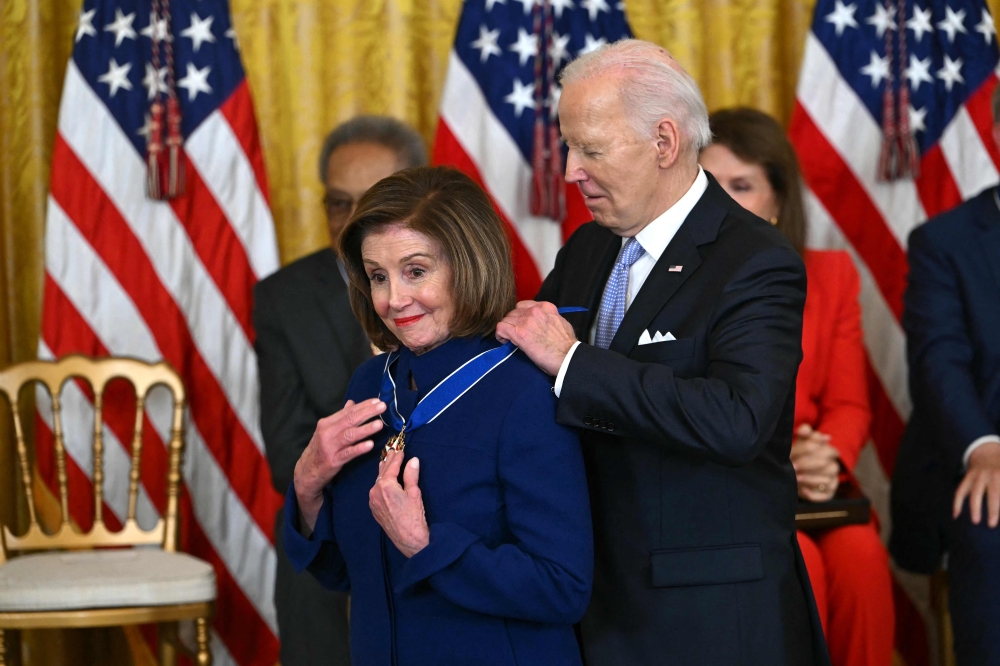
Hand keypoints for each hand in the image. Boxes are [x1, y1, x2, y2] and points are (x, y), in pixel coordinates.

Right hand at [293, 398, 385, 535]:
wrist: (306, 472)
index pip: (348, 412)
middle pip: (350, 420)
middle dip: (367, 413)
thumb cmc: (320, 449)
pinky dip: (359, 448)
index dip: (363, 406)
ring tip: (379, 424)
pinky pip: (348, 453)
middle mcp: (327, 432)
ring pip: (349, 435)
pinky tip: (370, 445)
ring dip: (365, 429)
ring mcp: (330, 447)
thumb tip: (352, 403)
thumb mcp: (327, 431)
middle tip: (382, 407)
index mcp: (327, 423)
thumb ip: (340, 417)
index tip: (377, 401)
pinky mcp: (333, 461)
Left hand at [370, 449, 429, 557]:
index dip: (397, 457)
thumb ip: (411, 475)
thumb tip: (413, 460)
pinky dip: (381, 482)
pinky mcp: (374, 509)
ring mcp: (373, 501)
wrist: (408, 539)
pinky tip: (385, 480)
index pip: (391, 466)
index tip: (401, 449)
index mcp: (386, 486)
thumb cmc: (414, 516)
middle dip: (389, 461)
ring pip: (378, 481)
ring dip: (384, 471)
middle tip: (393, 451)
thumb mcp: (415, 493)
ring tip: (388, 462)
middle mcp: (375, 491)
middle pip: (383, 472)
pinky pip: (376, 491)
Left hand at [495, 301, 577, 375]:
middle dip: (513, 323)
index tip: (521, 324)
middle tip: (515, 334)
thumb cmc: (567, 346)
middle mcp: (535, 311)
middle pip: (513, 312)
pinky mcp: (519, 333)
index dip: (520, 316)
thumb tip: (541, 324)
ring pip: (506, 319)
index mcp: (546, 307)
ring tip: (510, 339)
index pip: (524, 305)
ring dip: (507, 329)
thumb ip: (548, 318)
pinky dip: (500, 335)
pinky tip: (505, 341)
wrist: (568, 357)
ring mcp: (526, 321)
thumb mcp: (560, 323)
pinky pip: (501, 328)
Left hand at [791, 424, 839, 501]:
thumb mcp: (801, 441)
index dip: (814, 452)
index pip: (830, 451)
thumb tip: (804, 430)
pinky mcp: (828, 493)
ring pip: (828, 480)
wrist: (794, 472)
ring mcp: (833, 480)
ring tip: (796, 478)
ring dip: (812, 479)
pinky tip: (803, 490)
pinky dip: (814, 495)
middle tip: (794, 466)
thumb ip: (803, 432)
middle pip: (830, 466)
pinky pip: (826, 496)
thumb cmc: (799, 454)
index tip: (797, 452)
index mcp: (830, 451)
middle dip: (810, 466)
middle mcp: (834, 466)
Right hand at [953, 441, 999, 527]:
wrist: (986, 451)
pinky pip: (960, 491)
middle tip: (991, 525)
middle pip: (993, 494)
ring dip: (974, 507)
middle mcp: (992, 474)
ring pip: (974, 493)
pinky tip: (955, 514)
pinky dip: (957, 502)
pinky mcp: (967, 478)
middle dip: (992, 509)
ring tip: (975, 521)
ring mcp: (978, 476)